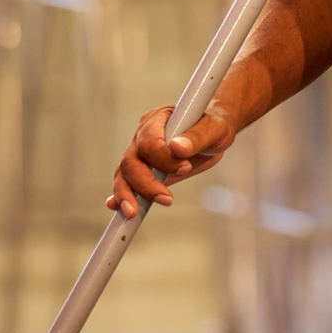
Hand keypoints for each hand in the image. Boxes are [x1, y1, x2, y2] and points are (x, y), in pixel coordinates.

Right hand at [107, 103, 238, 217]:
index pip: (149, 142)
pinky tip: (117, 207)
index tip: (186, 167)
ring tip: (133, 213)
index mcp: (158, 119)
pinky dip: (121, 196)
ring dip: (128, 194)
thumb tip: (178, 148)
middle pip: (130, 161)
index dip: (164, 159)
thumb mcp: (214, 128)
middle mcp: (143, 135)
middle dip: (144, 184)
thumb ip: (197, 136)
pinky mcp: (143, 170)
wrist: (212, 134)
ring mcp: (140, 153)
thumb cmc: (213, 126)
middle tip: (166, 199)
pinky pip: (127, 183)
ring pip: (124, 174)